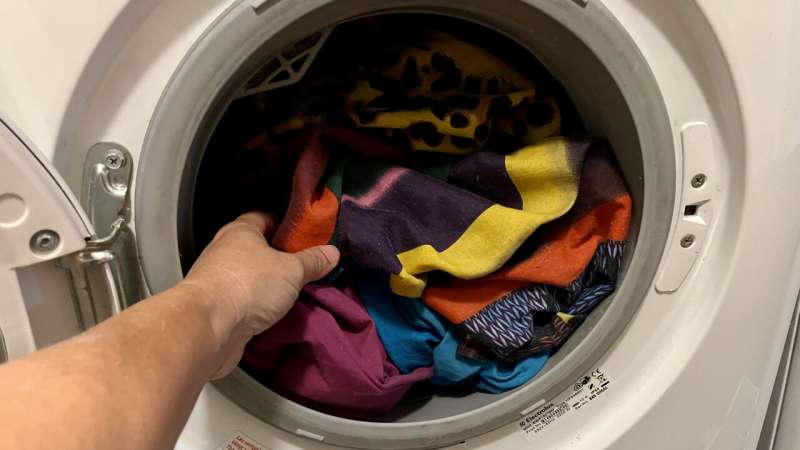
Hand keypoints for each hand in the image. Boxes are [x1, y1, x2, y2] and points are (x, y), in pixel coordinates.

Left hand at [180, 212, 338, 378]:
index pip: (266, 218)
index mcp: (240, 231)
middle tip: (308, 267)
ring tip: (298, 291)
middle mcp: (225, 251)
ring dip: (271, 284)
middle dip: (283, 258)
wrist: (208, 329)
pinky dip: (260, 305)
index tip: (309, 238)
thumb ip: (313, 261)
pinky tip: (277, 313)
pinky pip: (245, 300)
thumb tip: (332, 253)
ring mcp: (219, 280)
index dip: (288, 226)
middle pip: (259, 249)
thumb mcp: (292, 270)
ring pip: (252, 276)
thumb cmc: (249, 286)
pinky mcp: (217, 308)